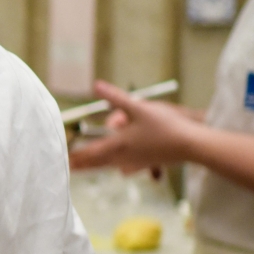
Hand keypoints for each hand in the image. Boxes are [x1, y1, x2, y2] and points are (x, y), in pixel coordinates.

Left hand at [68, 80, 203, 173]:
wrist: (192, 145)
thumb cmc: (165, 125)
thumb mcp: (139, 107)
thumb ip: (115, 97)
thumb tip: (95, 85)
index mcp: (117, 144)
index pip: (88, 153)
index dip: (74, 155)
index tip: (61, 160)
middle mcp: (123, 157)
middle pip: (96, 163)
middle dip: (81, 164)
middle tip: (66, 167)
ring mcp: (135, 162)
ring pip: (110, 165)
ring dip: (96, 165)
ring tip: (85, 167)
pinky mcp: (147, 164)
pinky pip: (127, 167)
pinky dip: (119, 166)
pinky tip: (120, 168)